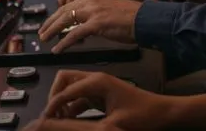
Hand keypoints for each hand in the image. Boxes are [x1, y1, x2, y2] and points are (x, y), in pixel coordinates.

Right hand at [22, 70, 173, 130]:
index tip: (43, 123)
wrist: (163, 114)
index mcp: (97, 82)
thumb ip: (76, 126)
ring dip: (63, 104)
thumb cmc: (141, 116)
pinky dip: (72, 109)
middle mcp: (96, 80)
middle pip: (64, 80)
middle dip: (54, 97)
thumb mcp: (107, 126)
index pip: (63, 89)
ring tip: (60, 123)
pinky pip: (80, 98)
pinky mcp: (102, 96)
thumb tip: (51, 125)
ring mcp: (99, 87)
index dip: (51, 106)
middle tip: (52, 118)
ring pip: (71, 90)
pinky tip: (72, 122)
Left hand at [38, 0, 140, 52]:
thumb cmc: (132, 17)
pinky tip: (58, 49)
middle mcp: (92, 0)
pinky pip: (74, 34)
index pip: (71, 3)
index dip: (58, 13)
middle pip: (64, 10)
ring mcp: (94, 11)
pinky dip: (63, 43)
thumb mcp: (110, 9)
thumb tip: (85, 27)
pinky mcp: (96, 23)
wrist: (145, 19)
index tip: (51, 21)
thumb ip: (96, 14)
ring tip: (45, 39)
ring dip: (52, 30)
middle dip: (51, 21)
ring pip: (65, 20)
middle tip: (42, 31)